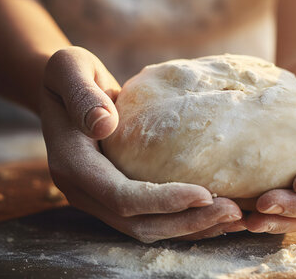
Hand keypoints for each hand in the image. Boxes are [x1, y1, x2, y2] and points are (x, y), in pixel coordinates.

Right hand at [40, 47, 243, 241]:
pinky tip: (214, 213)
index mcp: (72, 164)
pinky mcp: (114, 197)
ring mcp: (98, 199)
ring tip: (233, 217)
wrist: (61, 91)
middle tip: (233, 212)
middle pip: (138, 223)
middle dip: (187, 221)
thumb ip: (82, 95)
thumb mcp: (69, 68)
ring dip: (190, 227)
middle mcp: (83, 191)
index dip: (164, 200)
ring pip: (145, 228)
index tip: (206, 193)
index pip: (122, 196)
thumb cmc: (69, 74)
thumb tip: (103, 123)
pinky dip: (182, 220)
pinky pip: (149, 218)